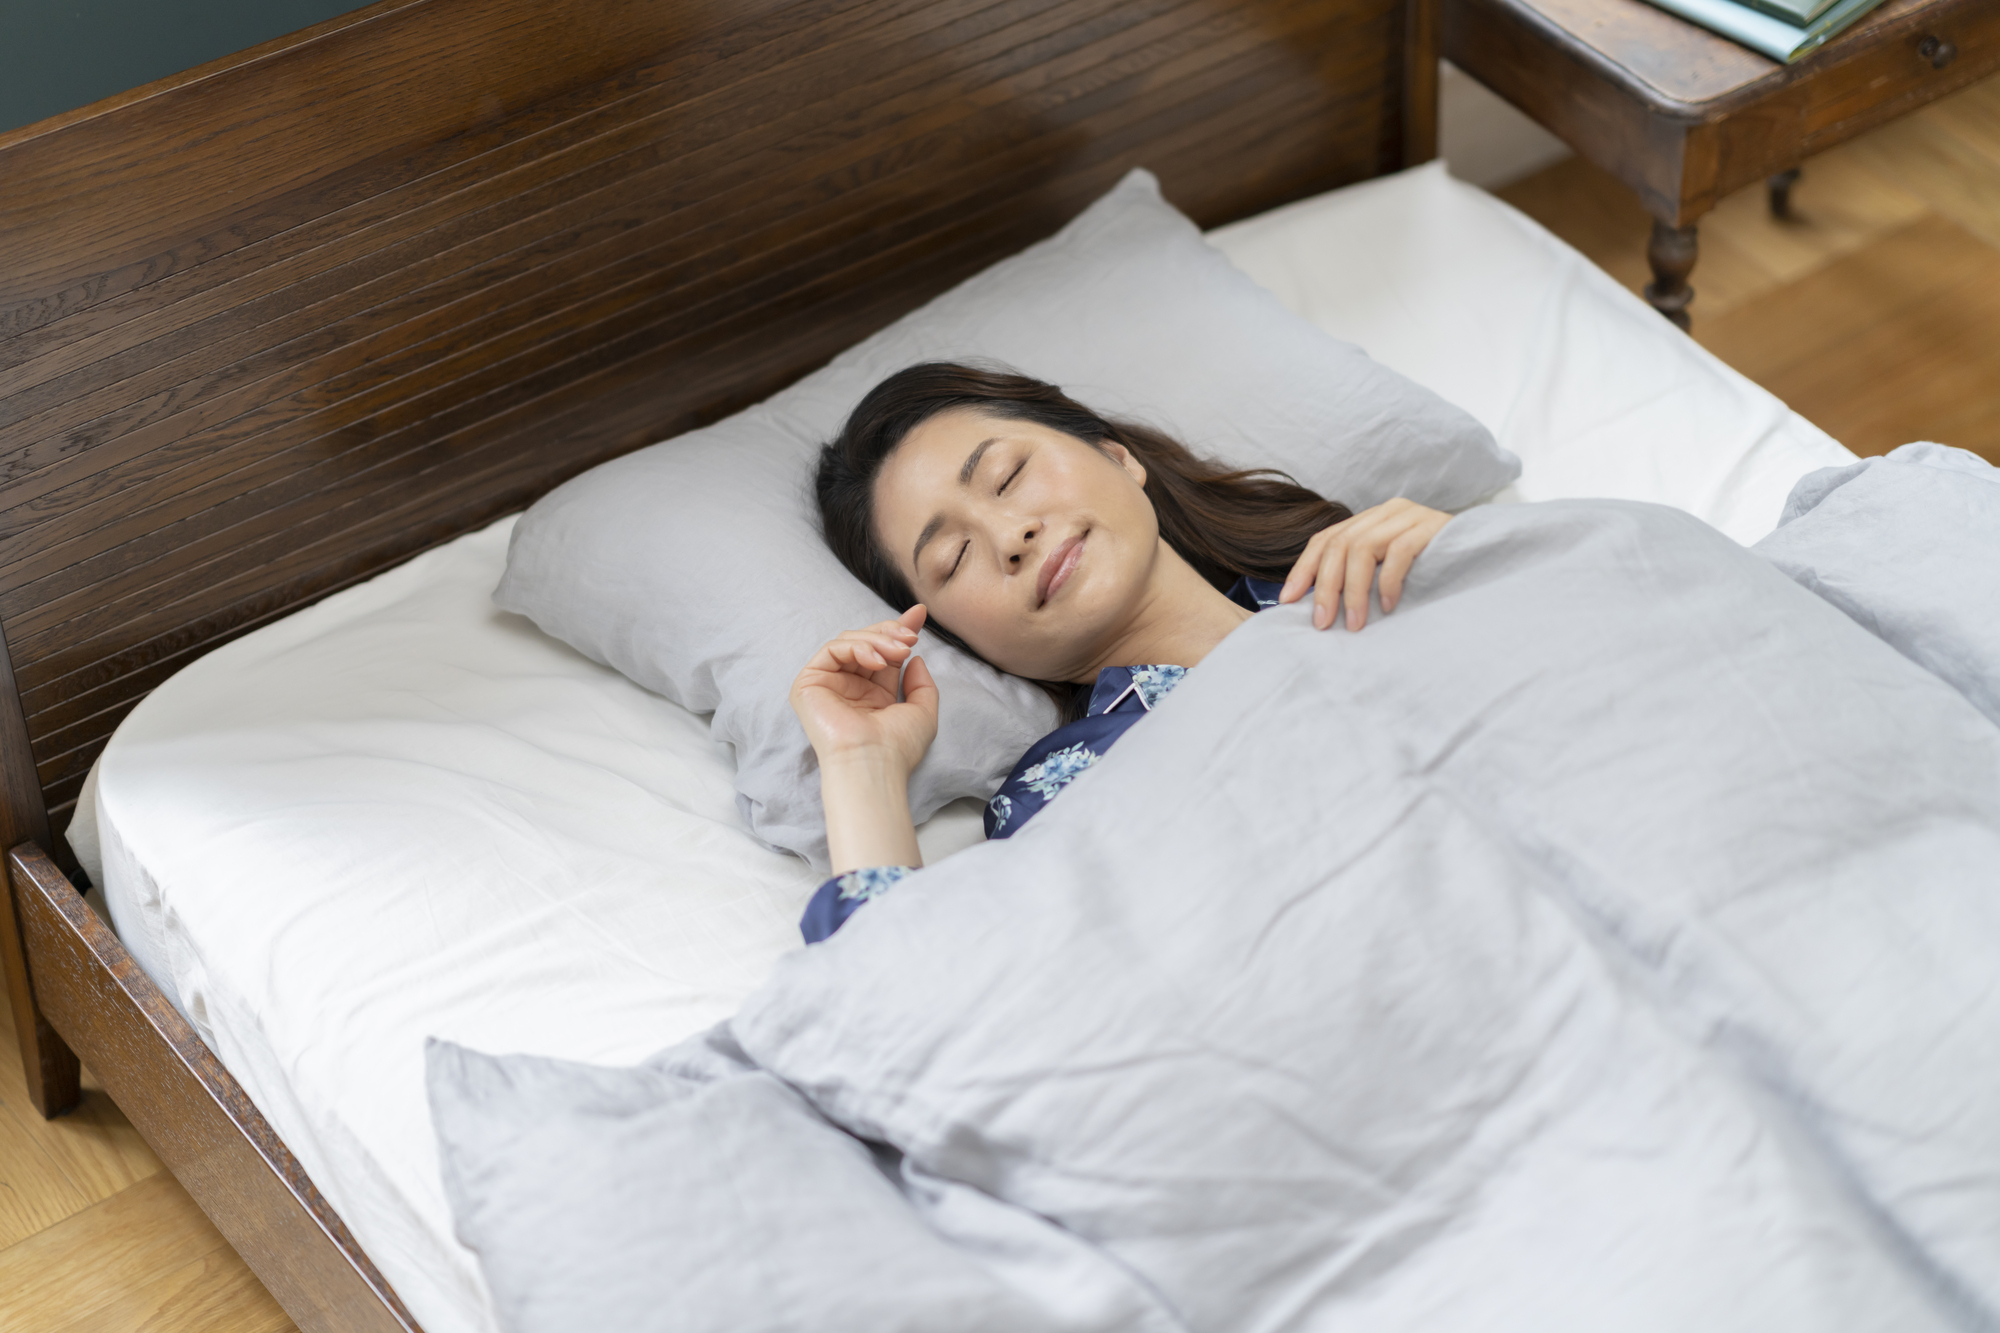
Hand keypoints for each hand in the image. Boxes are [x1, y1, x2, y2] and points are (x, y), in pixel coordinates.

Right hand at [789, 605, 938, 774]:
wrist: (872, 763)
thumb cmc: (896, 747)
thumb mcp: (922, 712)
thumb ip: (921, 684)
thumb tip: (915, 659)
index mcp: (873, 695)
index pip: (883, 653)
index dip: (899, 630)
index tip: (919, 614)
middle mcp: (849, 688)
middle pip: (866, 642)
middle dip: (891, 632)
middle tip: (911, 637)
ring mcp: (828, 684)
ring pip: (849, 641)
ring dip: (878, 640)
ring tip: (900, 651)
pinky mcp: (809, 683)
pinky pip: (832, 649)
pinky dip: (857, 648)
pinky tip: (877, 661)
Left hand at [1278, 498, 1450, 630]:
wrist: (1484, 552)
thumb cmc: (1432, 570)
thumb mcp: (1388, 569)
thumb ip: (1360, 574)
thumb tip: (1319, 608)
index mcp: (1370, 520)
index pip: (1325, 539)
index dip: (1303, 569)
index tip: (1287, 601)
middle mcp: (1385, 512)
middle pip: (1339, 544)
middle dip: (1325, 587)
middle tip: (1322, 623)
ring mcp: (1409, 515)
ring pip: (1363, 548)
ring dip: (1354, 591)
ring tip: (1354, 623)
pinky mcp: (1432, 526)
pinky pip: (1400, 551)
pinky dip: (1389, 580)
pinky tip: (1388, 605)